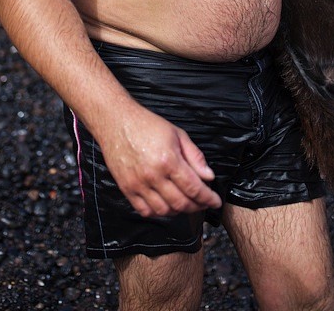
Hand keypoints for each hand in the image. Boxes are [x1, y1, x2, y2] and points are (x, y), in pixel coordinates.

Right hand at [99, 101, 221, 217]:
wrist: (117, 121)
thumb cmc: (147, 125)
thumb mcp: (178, 134)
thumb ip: (195, 157)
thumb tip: (209, 176)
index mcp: (169, 160)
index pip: (194, 188)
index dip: (208, 198)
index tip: (215, 201)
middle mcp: (153, 175)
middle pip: (181, 203)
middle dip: (197, 206)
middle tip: (203, 203)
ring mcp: (138, 184)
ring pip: (164, 211)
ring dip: (178, 211)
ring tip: (185, 203)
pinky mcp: (126, 188)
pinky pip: (145, 211)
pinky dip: (158, 212)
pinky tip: (165, 204)